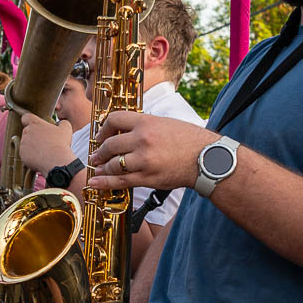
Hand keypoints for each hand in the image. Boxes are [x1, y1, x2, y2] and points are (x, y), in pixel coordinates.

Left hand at [18, 111, 77, 176]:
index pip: (26, 117)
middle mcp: (26, 132)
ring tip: (43, 151)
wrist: (56, 162)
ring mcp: (23, 144)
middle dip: (33, 135)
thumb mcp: (66, 129)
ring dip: (32, 145)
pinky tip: (40, 158)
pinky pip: (25, 154)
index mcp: (35, 124)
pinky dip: (31, 156)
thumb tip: (60, 123)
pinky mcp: (22, 155)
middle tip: (44, 141)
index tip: (34, 125)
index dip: (29, 120)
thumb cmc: (61, 144)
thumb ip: (62, 122)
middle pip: (27, 131)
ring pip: (26, 143)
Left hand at [87, 112, 215, 192]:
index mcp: (146, 122)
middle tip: (96, 155)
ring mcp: (144, 160)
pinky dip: (104, 182)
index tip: (101, 135)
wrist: (207, 159)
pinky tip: (95, 182)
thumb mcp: (165, 123)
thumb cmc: (189, 140)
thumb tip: (123, 131)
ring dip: (102, 167)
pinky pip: (120, 181)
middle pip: (110, 145)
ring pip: (113, 164)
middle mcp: (142, 139)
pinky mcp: (147, 177)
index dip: (103, 128)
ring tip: (98, 168)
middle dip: (100, 151)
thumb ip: (143, 126)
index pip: (114, 120)